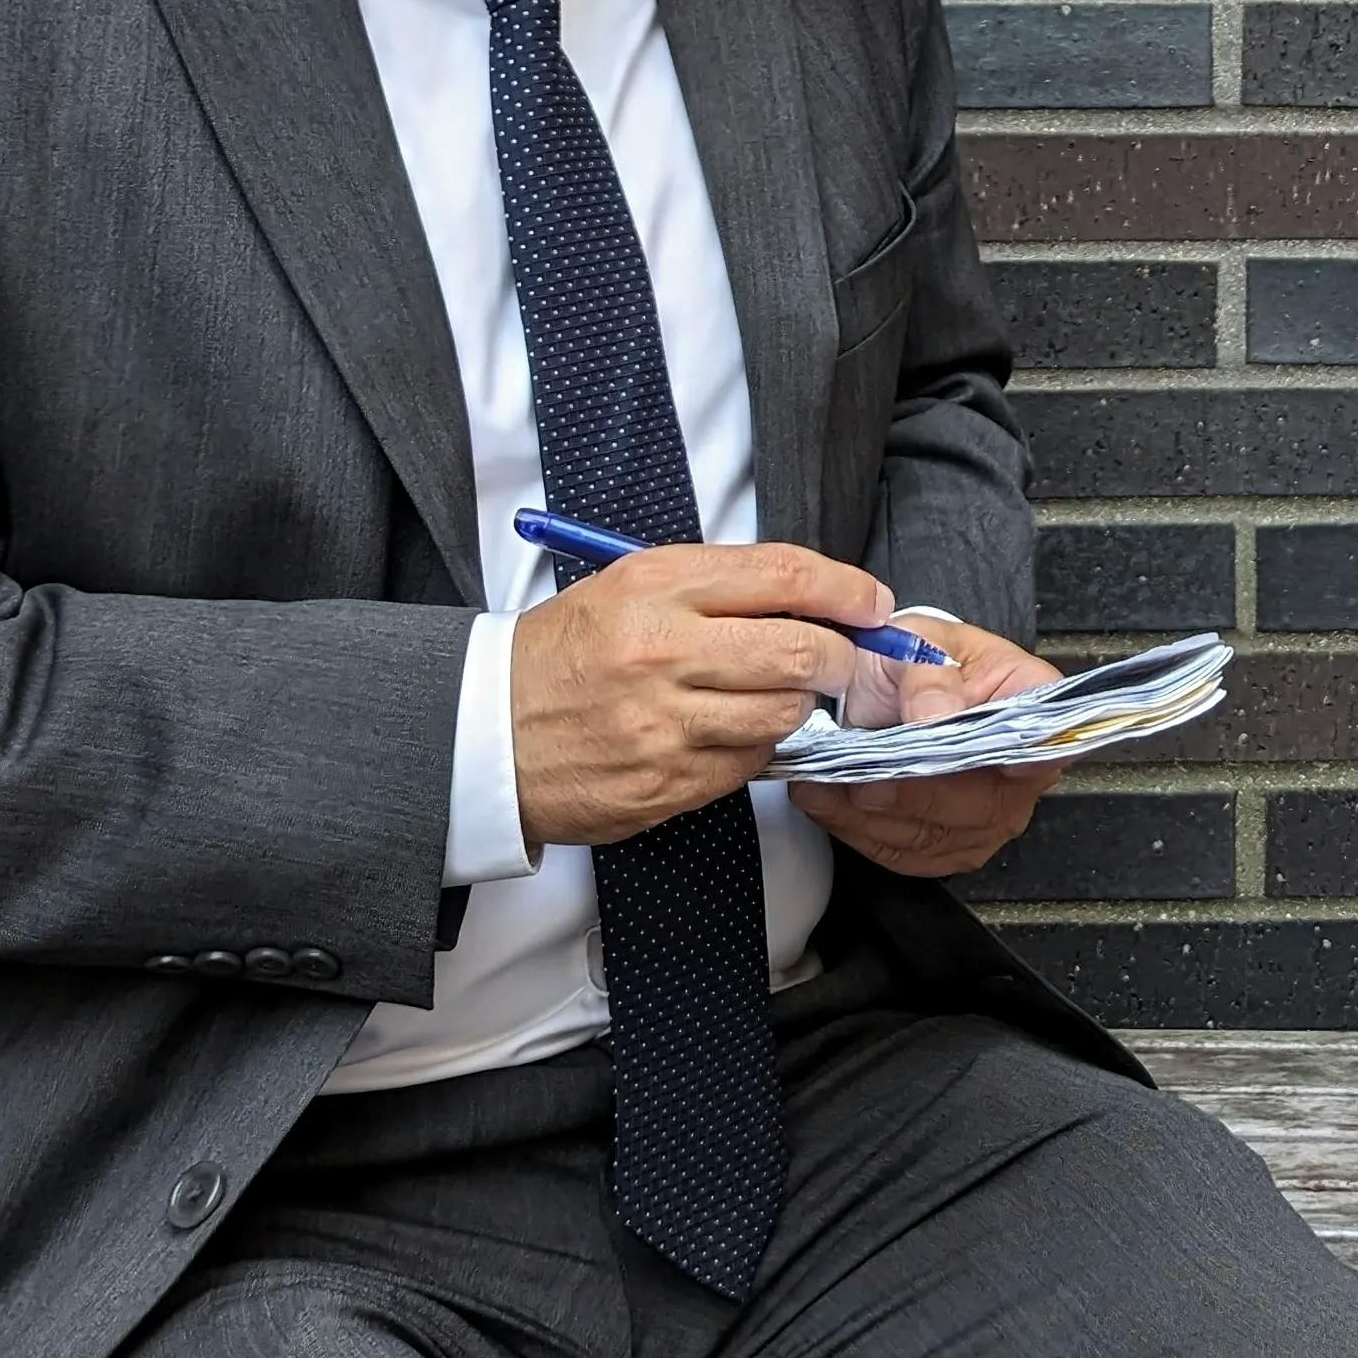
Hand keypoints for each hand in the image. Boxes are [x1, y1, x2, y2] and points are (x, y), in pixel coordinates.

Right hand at [511, 542, 884, 849]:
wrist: (485, 732)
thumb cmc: (564, 653)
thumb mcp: (628, 587)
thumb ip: (717, 586)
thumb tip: (811, 597)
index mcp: (657, 586)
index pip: (783, 576)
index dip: (845, 589)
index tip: (871, 603)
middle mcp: (663, 650)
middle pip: (802, 650)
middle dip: (842, 657)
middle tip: (846, 661)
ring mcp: (665, 723)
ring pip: (784, 713)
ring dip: (796, 707)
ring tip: (771, 697)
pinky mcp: (665, 782)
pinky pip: (749, 765)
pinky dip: (754, 749)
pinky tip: (728, 734)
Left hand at [790, 617, 1063, 878]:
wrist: (890, 688)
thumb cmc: (917, 660)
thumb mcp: (919, 642)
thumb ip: (928, 673)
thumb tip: (936, 713)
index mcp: (1033, 706)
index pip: (1049, 742)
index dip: (1025, 760)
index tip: (997, 766)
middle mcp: (1023, 771)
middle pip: (983, 803)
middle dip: (917, 795)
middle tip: (866, 781)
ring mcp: (989, 816)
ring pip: (937, 835)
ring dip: (874, 817)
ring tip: (827, 786)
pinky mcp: (948, 845)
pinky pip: (904, 853)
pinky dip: (858, 831)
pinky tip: (827, 803)